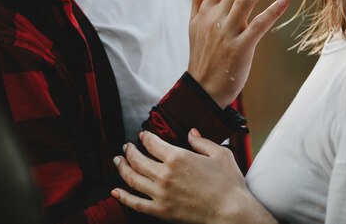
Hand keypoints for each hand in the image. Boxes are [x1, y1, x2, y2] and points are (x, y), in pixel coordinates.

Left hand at [112, 130, 276, 223]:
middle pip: (137, 159)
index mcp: (178, 157)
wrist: (231, 213)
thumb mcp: (220, 154)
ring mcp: (161, 194)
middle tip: (126, 147)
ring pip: (132, 178)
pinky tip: (115, 191)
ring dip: (121, 168)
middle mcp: (165, 174)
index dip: (145, 137)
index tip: (142, 135)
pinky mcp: (161, 211)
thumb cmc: (229, 183)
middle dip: (129, 150)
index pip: (152, 143)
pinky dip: (123, 196)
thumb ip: (202, 141)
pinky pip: (136, 203)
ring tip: (117, 161)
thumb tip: (191, 132)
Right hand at [188, 0, 288, 107]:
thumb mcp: (194, 23)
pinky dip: (270, 13)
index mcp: (205, 10)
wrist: (203, 89)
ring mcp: (227, 33)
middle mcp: (215, 18)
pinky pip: (257, 27)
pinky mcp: (239, 48)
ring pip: (244, 1)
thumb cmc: (202, 54)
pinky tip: (284, 1)